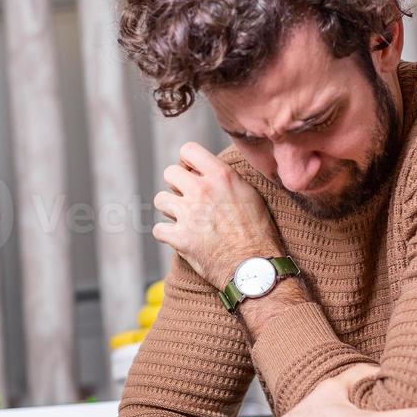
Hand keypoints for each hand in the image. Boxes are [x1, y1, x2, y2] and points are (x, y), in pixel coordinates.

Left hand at [152, 142, 282, 288]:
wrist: (255, 266)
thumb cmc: (258, 232)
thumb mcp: (250, 194)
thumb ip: (226, 179)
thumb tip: (208, 172)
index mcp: (221, 176)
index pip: (188, 150)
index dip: (187, 162)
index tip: (192, 174)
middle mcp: (202, 190)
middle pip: (169, 173)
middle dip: (176, 186)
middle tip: (188, 199)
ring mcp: (189, 213)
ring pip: (160, 199)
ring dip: (170, 209)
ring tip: (184, 219)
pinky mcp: (180, 237)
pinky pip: (158, 229)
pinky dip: (167, 234)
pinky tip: (180, 238)